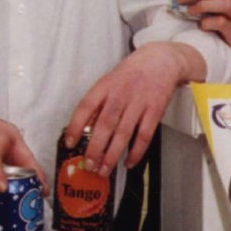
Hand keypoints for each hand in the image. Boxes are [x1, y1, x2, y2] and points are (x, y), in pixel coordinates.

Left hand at [65, 42, 205, 173]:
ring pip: (123, 134)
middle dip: (94, 148)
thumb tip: (83, 128)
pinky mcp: (155, 111)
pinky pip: (144, 136)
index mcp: (105, 86)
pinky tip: (129, 162)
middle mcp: (120, 95)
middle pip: (104, 125)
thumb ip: (97, 103)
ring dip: (112, 155)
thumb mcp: (109, 81)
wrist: (161, 60)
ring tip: (104, 170)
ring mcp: (139, 103)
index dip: (76, 126)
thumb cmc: (131, 74)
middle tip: (88, 165)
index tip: (70, 143)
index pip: (85, 107)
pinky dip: (136, 152)